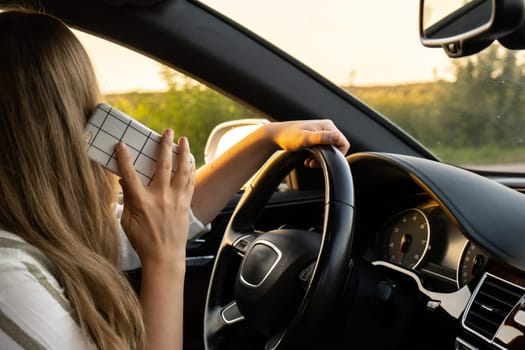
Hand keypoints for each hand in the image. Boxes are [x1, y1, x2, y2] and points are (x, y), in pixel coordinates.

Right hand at [115, 129, 194, 266]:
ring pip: (182, 171)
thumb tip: (124, 182)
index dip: (124, 158)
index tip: (121, 144)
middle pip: (163, 165)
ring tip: (183, 140)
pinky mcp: (185, 204)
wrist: (164, 256)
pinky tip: (191, 161)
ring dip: (183, 153)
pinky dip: (191, 170)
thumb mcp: (126, 221)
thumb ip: (126, 200)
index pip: (129, 175)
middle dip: (164, 146)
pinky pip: (190, 182)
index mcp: (141, 201)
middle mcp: (160, 197)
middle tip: (167, 131)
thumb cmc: (142, 241)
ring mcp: (176, 200)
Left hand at [264, 119, 349, 165]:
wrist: (275, 135)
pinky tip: (307, 159)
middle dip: (327, 158)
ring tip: (309, 162)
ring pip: (329, 150)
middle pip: (337, 147)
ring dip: (321, 159)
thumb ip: (322, 138)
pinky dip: (316, 157)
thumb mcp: (305, 139)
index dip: (337, 155)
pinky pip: (323, 150)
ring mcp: (321, 133)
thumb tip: (338, 137)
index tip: (323, 160)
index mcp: (327, 126)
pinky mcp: (316, 138)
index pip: (344, 143)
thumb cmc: (288, 136)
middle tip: (312, 163)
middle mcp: (326, 128)